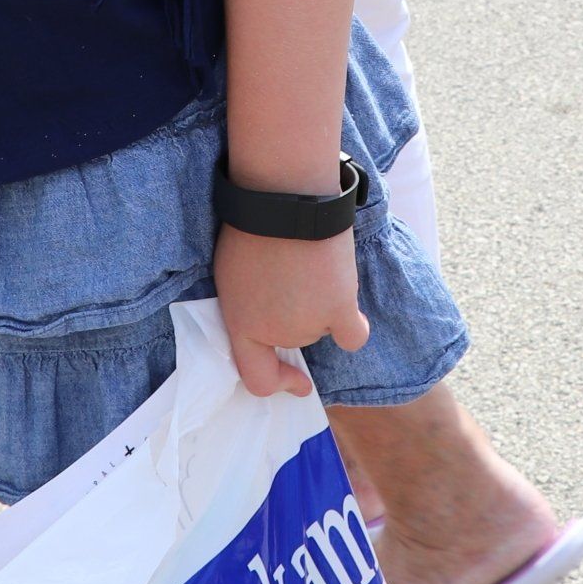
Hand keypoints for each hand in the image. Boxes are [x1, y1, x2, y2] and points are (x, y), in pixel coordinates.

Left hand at [212, 224, 368, 397]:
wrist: (283, 202)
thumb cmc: (251, 230)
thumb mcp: (229, 277)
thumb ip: (247, 309)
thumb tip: (267, 318)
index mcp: (242, 328)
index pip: (258, 380)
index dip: (278, 382)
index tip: (295, 379)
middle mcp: (277, 335)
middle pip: (294, 339)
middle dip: (292, 314)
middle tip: (287, 273)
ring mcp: (310, 325)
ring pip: (321, 327)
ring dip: (319, 305)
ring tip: (308, 265)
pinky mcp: (340, 309)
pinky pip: (353, 335)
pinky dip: (351, 326)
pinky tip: (346, 308)